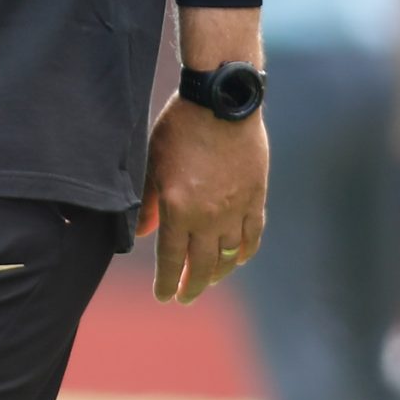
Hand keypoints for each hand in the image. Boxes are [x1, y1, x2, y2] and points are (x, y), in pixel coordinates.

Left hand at [135, 93, 267, 303]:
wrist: (221, 101)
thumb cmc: (179, 127)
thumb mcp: (153, 163)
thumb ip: (148, 203)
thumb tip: (143, 234)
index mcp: (178, 209)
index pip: (171, 259)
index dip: (166, 282)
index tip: (163, 296)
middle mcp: (208, 217)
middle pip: (202, 265)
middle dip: (191, 286)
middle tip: (184, 297)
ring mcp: (236, 209)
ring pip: (229, 256)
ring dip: (218, 273)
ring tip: (208, 280)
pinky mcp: (256, 198)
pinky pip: (252, 235)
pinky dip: (245, 251)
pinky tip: (238, 258)